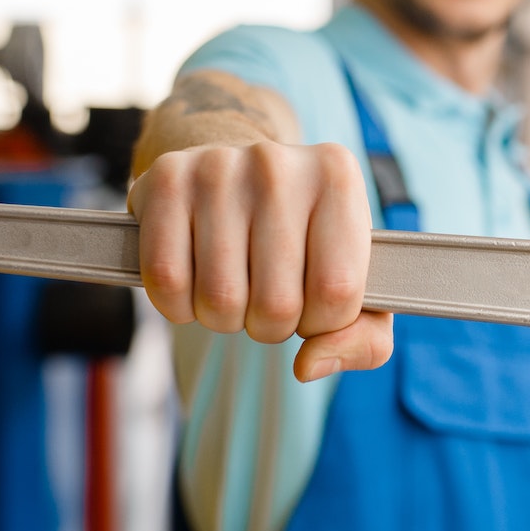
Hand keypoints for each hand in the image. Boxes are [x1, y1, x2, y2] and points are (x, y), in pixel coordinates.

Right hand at [129, 141, 392, 381]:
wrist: (236, 168)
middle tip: (266, 297)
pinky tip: (195, 283)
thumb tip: (309, 365)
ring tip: (234, 288)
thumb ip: (364, 338)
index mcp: (337, 179)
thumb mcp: (355, 278)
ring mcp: (217, 169)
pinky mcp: (165, 180)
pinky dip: (178, 306)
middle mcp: (277, 165)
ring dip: (224, 319)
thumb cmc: (304, 236)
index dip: (321, 323)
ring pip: (219, 300)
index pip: (336, 292)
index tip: (312, 304)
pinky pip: (167, 282)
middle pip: (275, 304)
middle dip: (270, 325)